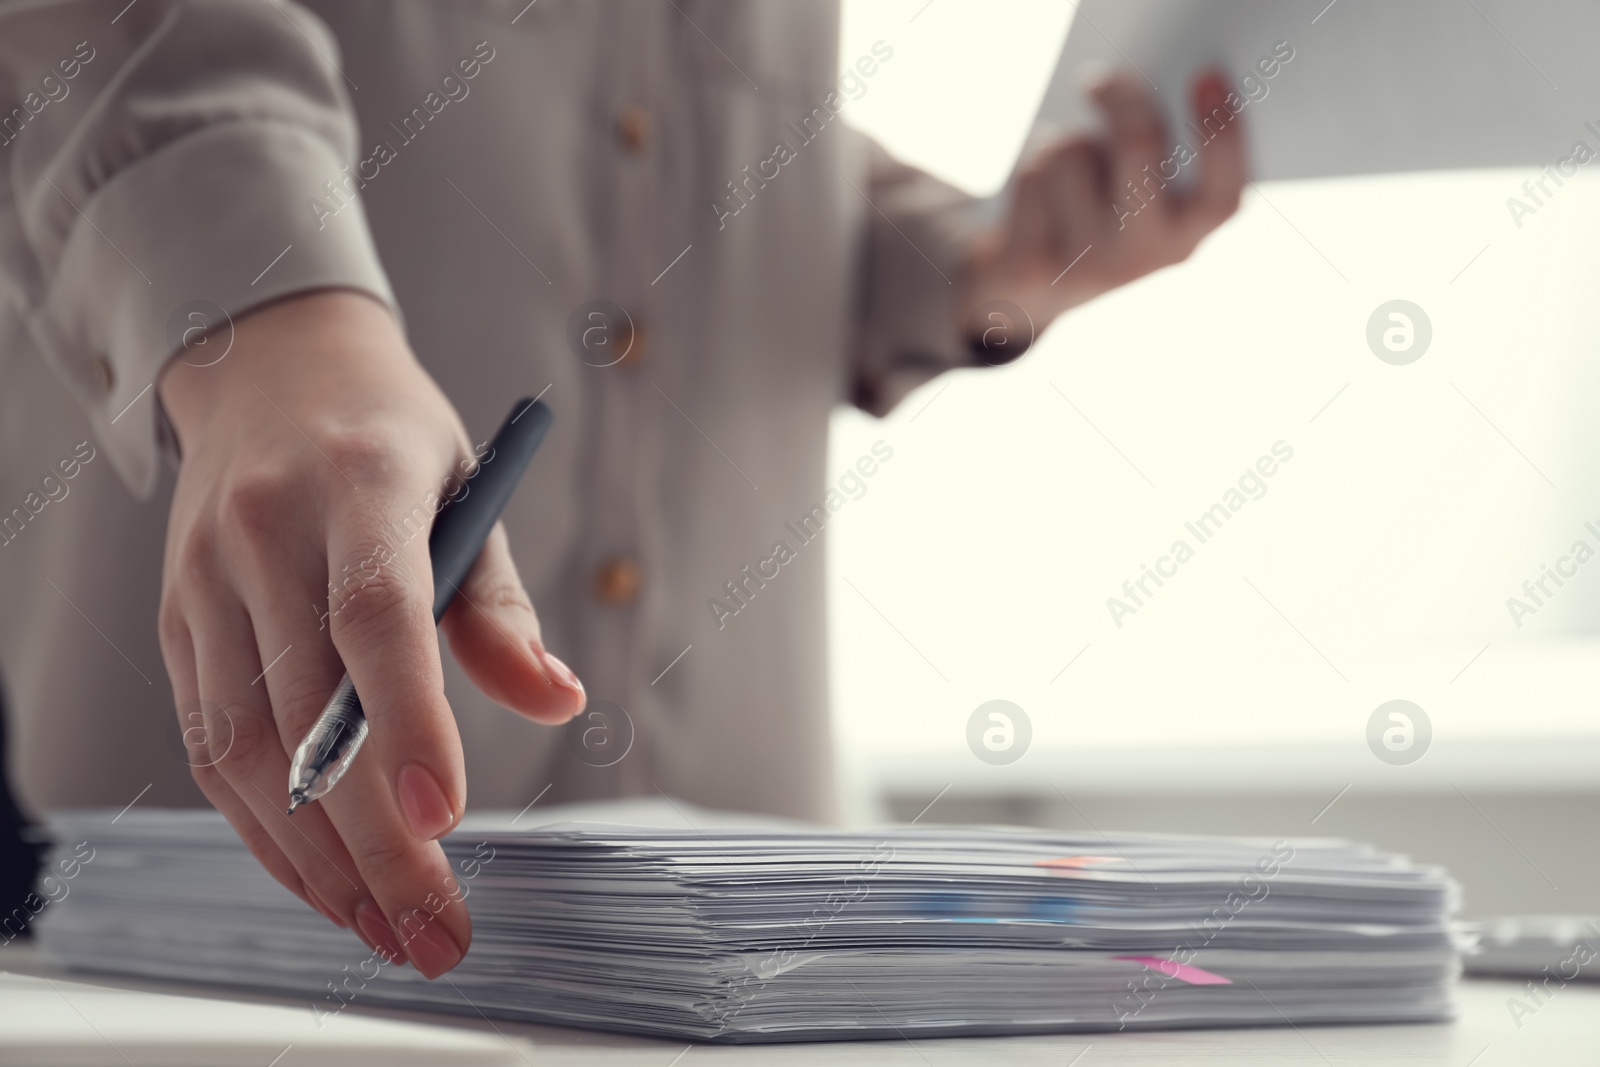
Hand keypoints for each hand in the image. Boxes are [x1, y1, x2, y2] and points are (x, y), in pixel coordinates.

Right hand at [157, 290, 584, 976]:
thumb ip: (501, 607)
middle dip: (371, 840)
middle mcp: (265, 533)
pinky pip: (210, 744)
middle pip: (307, 711)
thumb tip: (557, 701)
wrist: (268, 366)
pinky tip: (318, 876)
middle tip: (432, 928)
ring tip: (382, 929)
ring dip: (313, 857)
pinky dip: (262, 826)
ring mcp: (206, 581)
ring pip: (245, 748)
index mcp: (358, 486)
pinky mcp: (177, 621)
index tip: (442, 818)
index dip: (407, 721)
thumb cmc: (390, 435)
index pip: (375, 614)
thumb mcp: (471, 488)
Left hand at [957, 70, 1247, 350]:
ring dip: (1062, 139)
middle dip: (1120, 94)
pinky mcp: (1035, 263)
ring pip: (1073, 149)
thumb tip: (1128, 90)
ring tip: (1060, 168)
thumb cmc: (1091, 215)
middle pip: (1139, 143)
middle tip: (1100, 79)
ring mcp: (1087, 264)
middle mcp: (1144, 256)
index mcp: (1186, 237)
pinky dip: (1030, 163)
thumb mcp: (1132, 193)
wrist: (1024, 291)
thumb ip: (1149, 152)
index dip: (1223, 134)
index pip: (1222, 194)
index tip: (1207, 76)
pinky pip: (1034, 172)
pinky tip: (1033, 196)